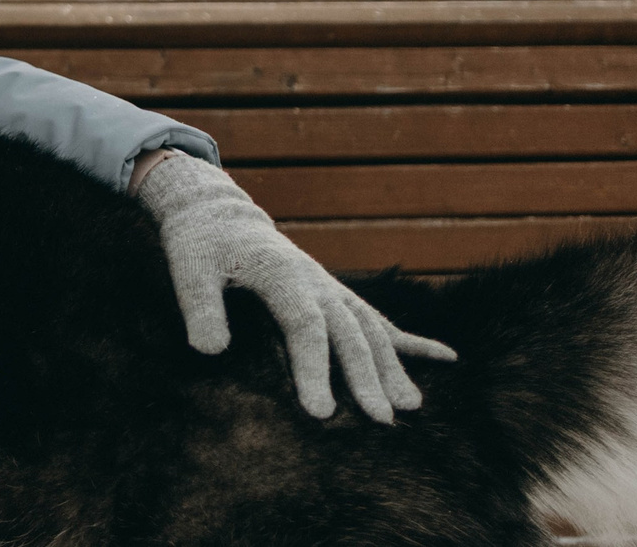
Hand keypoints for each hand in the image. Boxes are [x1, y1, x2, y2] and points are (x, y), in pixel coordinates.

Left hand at [137, 152, 456, 421]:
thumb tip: (211, 350)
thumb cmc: (200, 244)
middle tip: (380, 421)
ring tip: (411, 407)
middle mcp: (315, 282)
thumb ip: (199, 307)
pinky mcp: (335, 295)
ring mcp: (330, 288)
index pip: (304, 327)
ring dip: (392, 367)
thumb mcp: (187, 268)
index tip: (319, 414)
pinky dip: (414, 340)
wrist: (217, 214)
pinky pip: (379, 319)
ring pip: (371, 329)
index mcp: (281, 275)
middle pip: (348, 332)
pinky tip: (449, 359)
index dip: (314, 369)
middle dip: (366, 377)